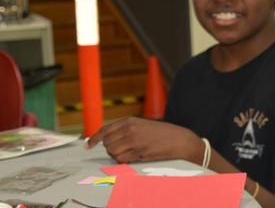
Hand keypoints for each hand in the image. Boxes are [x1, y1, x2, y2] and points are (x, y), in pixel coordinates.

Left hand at [86, 117, 203, 163]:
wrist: (179, 139)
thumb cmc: (162, 133)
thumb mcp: (142, 125)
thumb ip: (126, 129)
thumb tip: (108, 138)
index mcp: (130, 120)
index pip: (105, 129)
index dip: (94, 138)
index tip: (89, 145)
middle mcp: (130, 129)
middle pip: (107, 142)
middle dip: (111, 148)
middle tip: (122, 149)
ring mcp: (134, 140)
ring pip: (112, 152)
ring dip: (118, 155)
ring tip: (130, 153)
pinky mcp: (138, 151)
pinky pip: (122, 159)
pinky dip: (124, 160)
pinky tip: (134, 156)